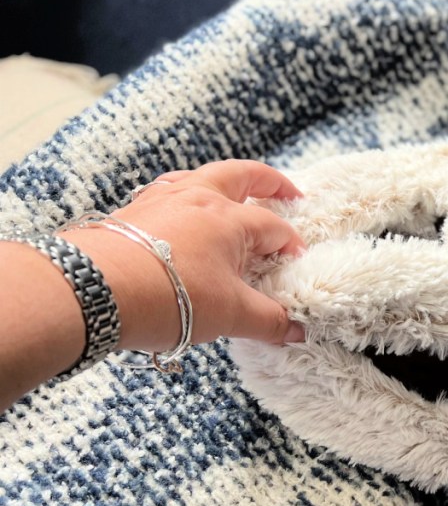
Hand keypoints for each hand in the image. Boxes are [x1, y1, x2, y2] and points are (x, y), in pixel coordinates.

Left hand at [60, 159, 305, 351]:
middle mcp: (198, 199)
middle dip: (269, 181)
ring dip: (222, 182)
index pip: (274, 229)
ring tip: (232, 196)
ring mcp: (162, 201)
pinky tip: (182, 217)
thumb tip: (295, 330)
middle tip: (288, 191)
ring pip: (200, 177)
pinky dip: (185, 198)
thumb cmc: (168, 297)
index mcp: (230, 219)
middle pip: (242, 175)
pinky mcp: (133, 212)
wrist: (94, 290)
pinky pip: (167, 193)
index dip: (291, 247)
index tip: (295, 267)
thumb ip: (268, 320)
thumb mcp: (230, 314)